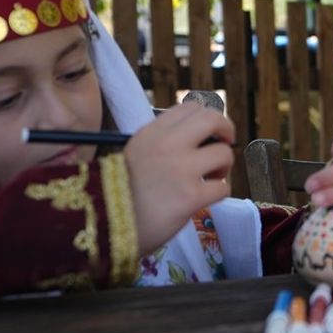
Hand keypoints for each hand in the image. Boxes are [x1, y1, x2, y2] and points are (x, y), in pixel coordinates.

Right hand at [124, 103, 233, 252]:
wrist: (105, 225)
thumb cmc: (121, 193)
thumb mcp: (134, 153)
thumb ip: (162, 142)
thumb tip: (197, 138)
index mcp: (152, 132)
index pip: (191, 108)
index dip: (206, 119)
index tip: (208, 133)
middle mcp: (167, 145)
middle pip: (213, 119)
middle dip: (226, 130)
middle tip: (223, 145)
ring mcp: (181, 169)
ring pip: (224, 153)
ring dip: (223, 167)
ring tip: (211, 178)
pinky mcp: (191, 196)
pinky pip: (223, 187)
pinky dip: (219, 192)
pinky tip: (206, 197)